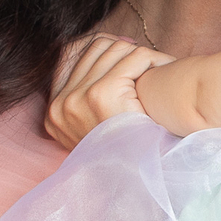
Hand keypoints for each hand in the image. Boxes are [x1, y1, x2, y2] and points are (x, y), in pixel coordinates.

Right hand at [44, 33, 174, 149]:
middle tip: (149, 62)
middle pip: (96, 47)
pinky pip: (134, 56)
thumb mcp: (98, 123)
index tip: (129, 54)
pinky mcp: (101, 94)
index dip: (104, 48)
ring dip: (143, 55)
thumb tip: (109, 44)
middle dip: (126, 50)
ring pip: (117, 48)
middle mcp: (59, 105)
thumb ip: (91, 90)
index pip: (71, 53)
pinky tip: (167, 69)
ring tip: (160, 67)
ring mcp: (77, 99)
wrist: (148, 176)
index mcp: (54, 112)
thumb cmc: (132, 149)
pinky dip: (155, 59)